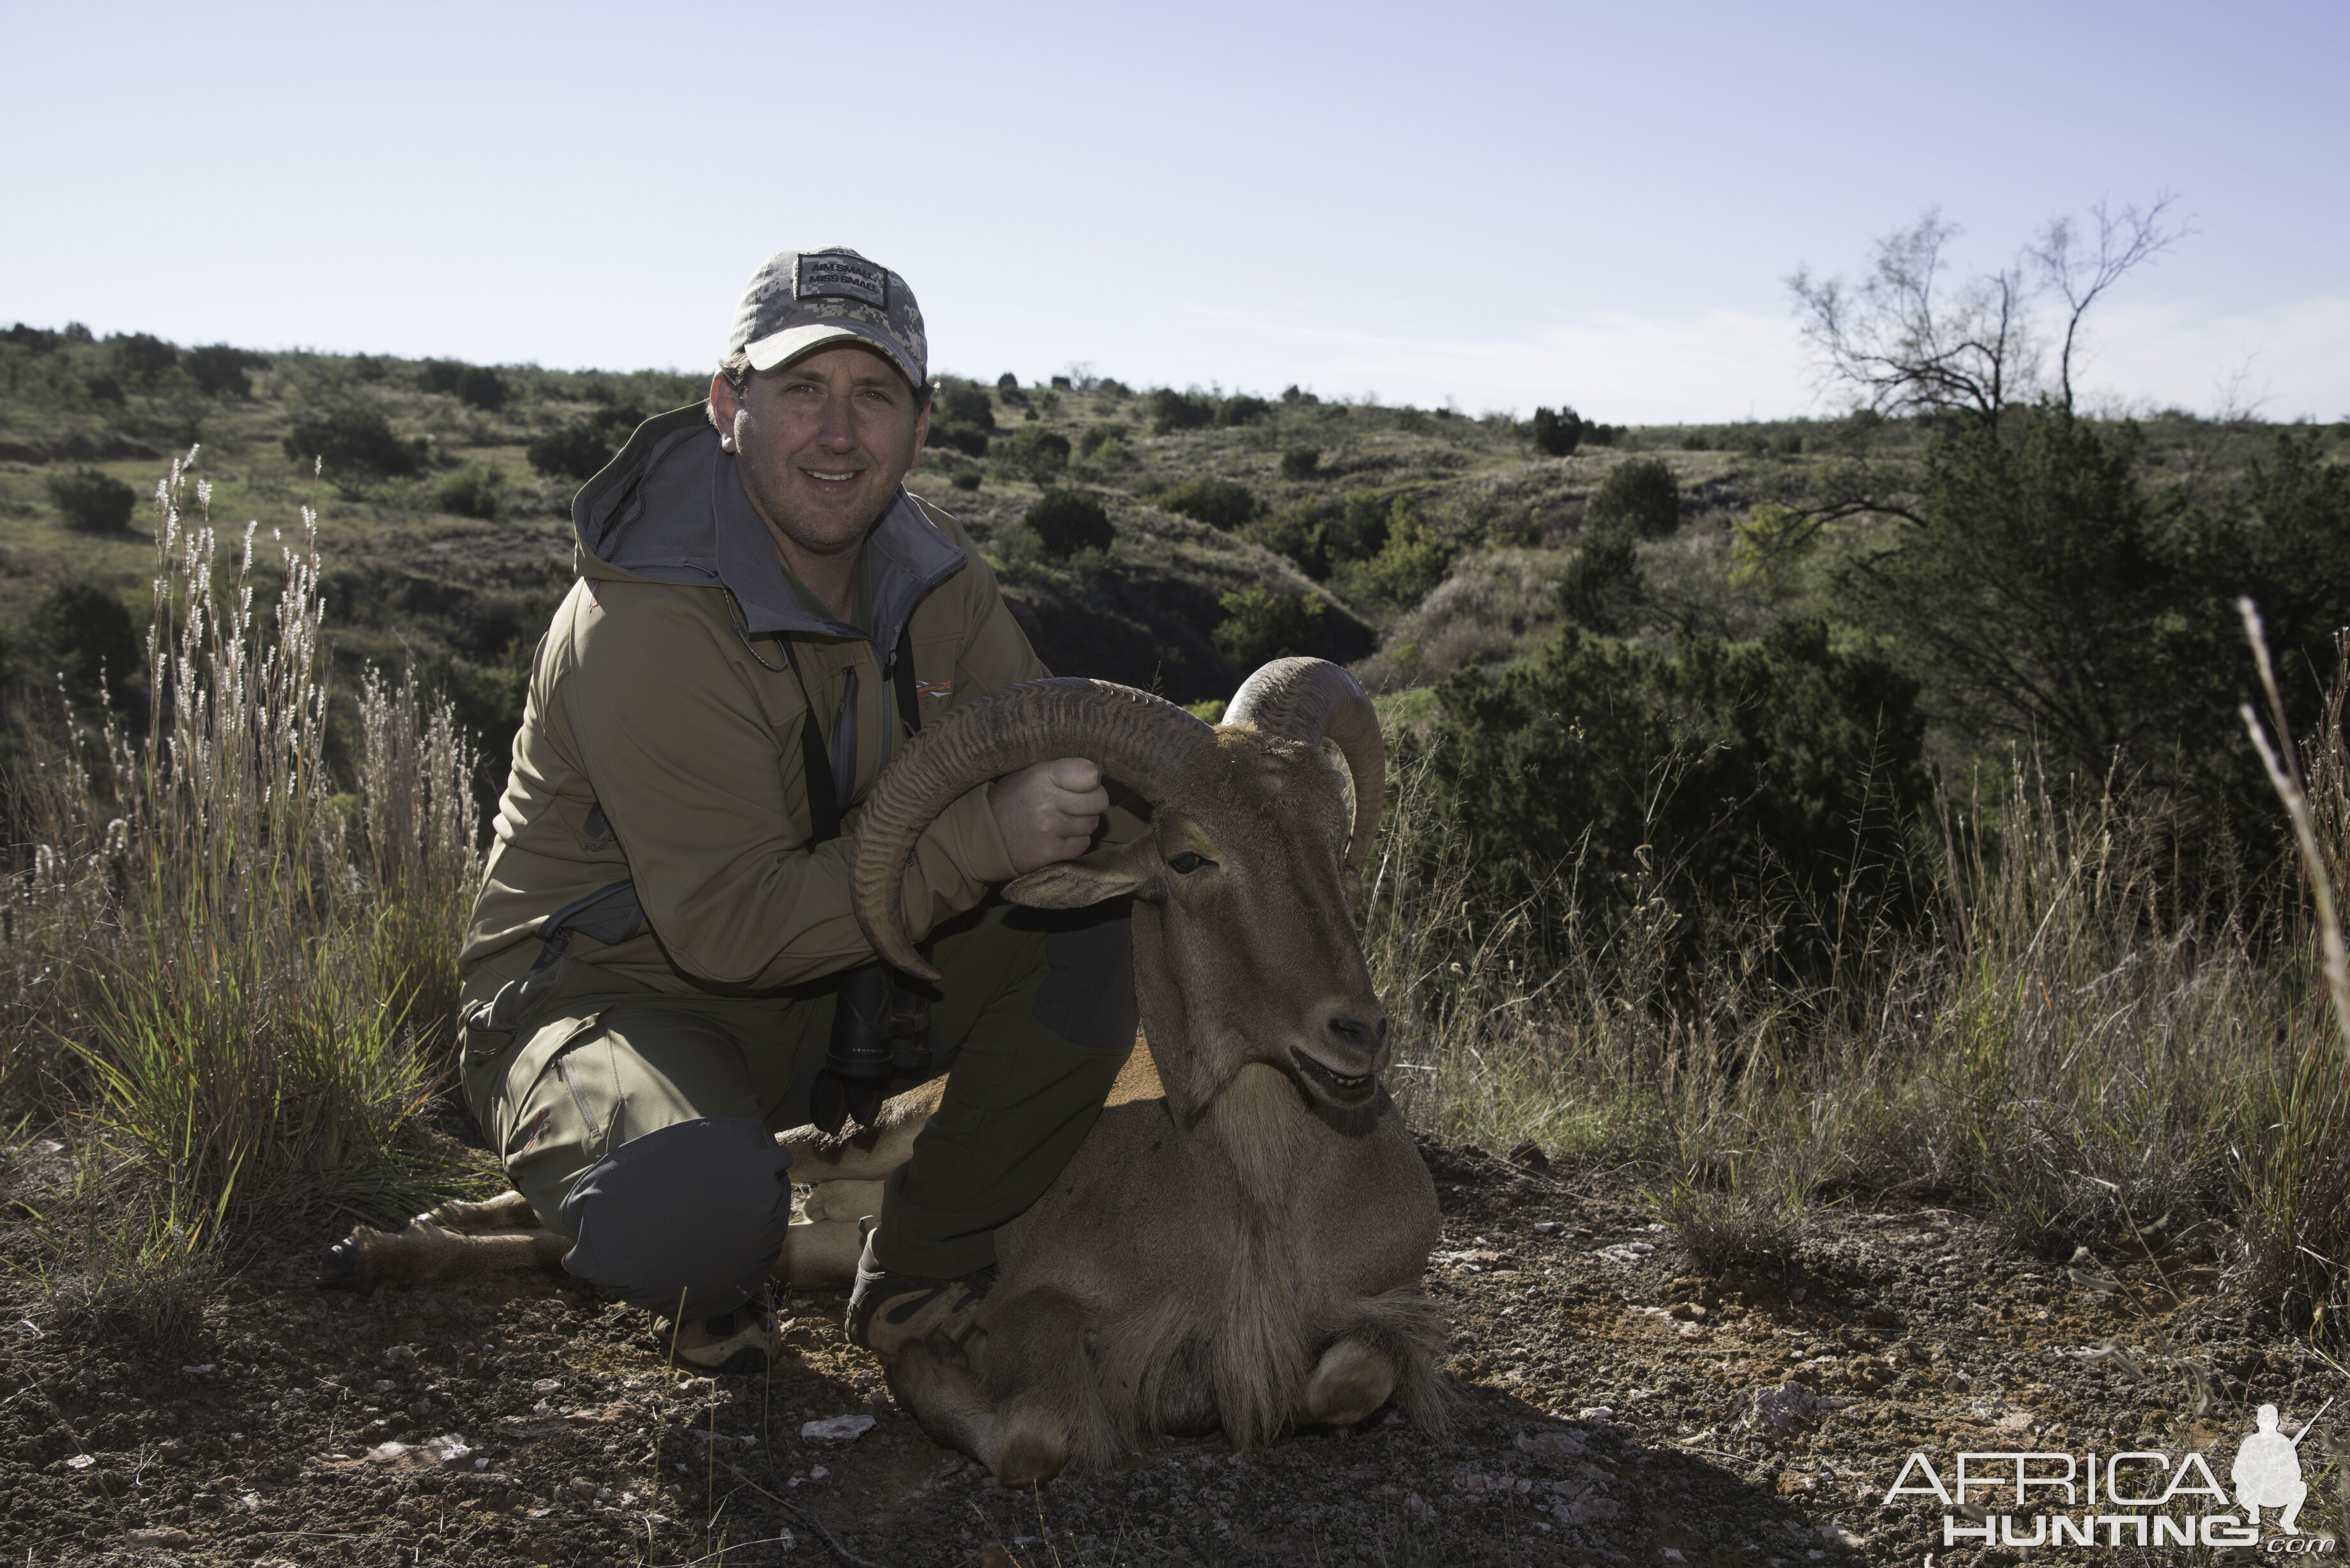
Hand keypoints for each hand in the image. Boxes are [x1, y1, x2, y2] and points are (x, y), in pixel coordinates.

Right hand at [989, 757, 1106, 874]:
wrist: (982, 835)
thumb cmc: (1012, 801)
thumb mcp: (1029, 774)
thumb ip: (1062, 771)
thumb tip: (1096, 775)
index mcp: (1042, 775)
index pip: (1091, 774)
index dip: (1091, 780)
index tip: (1083, 784)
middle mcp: (1047, 801)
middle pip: (1099, 800)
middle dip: (1091, 802)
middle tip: (1075, 804)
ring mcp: (1050, 828)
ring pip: (1092, 823)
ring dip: (1082, 823)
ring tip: (1062, 820)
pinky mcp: (1051, 852)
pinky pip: (1083, 844)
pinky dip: (1075, 841)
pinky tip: (1058, 837)